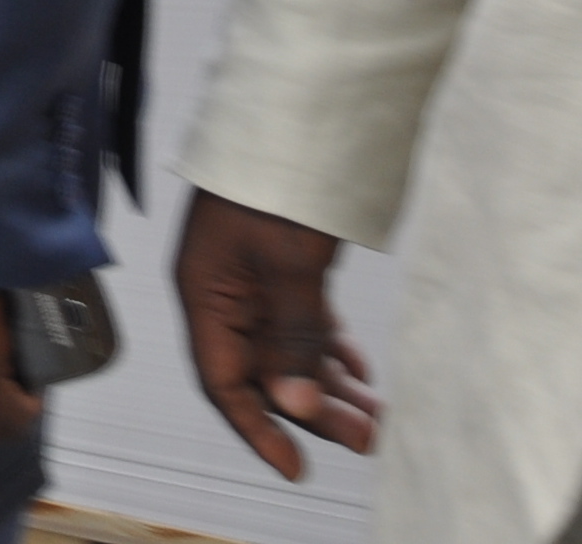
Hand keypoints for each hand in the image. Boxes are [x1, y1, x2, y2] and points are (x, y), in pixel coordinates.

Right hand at [174, 189, 379, 478]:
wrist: (297, 116)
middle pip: (264, 371)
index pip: (223, 380)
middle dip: (312, 410)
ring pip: (289, 351)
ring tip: (375, 415)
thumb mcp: (289, 264)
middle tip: (364, 438)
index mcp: (206, 293)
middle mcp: (225, 293)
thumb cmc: (275, 181)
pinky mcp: (283, 268)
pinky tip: (358, 371)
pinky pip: (303, 325)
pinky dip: (330, 350)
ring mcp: (254, 280)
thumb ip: (293, 336)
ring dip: (329, 385)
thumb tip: (297, 405)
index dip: (256, 428)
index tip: (295, 465)